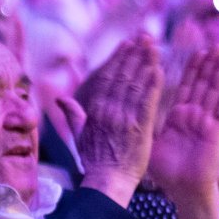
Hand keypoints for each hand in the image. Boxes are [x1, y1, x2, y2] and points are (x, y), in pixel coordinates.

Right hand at [74, 33, 163, 204]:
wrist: (106, 182)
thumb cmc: (94, 161)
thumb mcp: (78, 136)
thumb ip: (72, 114)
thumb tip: (60, 99)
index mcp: (94, 111)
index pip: (107, 78)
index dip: (118, 59)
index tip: (127, 44)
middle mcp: (108, 111)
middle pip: (122, 76)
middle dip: (133, 55)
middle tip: (143, 37)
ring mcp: (123, 118)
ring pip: (135, 85)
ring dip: (144, 63)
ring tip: (153, 46)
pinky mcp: (139, 128)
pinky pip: (146, 102)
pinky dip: (152, 85)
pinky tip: (158, 70)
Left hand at [148, 46, 218, 212]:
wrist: (180, 190)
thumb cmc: (164, 171)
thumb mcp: (145, 141)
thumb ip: (133, 122)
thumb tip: (111, 109)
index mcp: (178, 116)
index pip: (184, 86)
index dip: (189, 69)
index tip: (194, 49)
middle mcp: (194, 116)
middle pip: (202, 84)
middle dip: (208, 64)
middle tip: (215, 43)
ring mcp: (206, 122)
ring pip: (215, 92)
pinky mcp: (216, 132)